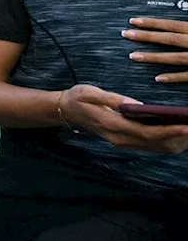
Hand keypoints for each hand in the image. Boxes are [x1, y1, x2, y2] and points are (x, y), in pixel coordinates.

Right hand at [59, 84, 187, 153]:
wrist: (64, 111)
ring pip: (156, 147)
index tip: (186, 126)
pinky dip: (168, 141)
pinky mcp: (126, 141)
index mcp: (113, 125)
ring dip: (176, 141)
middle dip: (179, 138)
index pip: (147, 133)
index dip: (169, 131)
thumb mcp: (91, 92)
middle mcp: (121, 139)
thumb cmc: (77, 98)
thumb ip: (113, 98)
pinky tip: (179, 133)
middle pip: (156, 144)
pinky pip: (152, 146)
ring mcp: (123, 142)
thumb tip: (137, 105)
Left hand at [126, 17, 187, 82]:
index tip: (133, 21)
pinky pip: (187, 76)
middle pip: (170, 39)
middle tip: (125, 34)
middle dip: (146, 36)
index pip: (172, 25)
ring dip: (154, 57)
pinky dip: (173, 77)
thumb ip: (186, 29)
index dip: (152, 23)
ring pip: (176, 58)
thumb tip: (174, 25)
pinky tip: (158, 78)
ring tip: (133, 56)